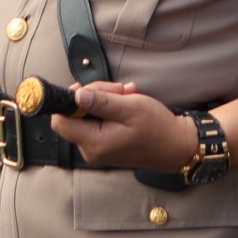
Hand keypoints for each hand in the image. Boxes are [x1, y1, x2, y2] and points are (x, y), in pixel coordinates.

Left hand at [51, 82, 199, 171]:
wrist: (176, 146)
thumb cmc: (158, 128)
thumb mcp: (131, 107)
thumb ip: (101, 101)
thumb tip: (75, 95)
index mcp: (94, 142)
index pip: (60, 121)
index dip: (69, 100)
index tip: (90, 89)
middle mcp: (90, 148)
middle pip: (74, 114)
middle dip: (94, 95)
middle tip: (119, 89)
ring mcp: (97, 147)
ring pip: (87, 114)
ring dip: (106, 99)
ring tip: (128, 94)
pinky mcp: (105, 144)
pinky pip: (97, 120)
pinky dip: (110, 108)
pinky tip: (127, 102)